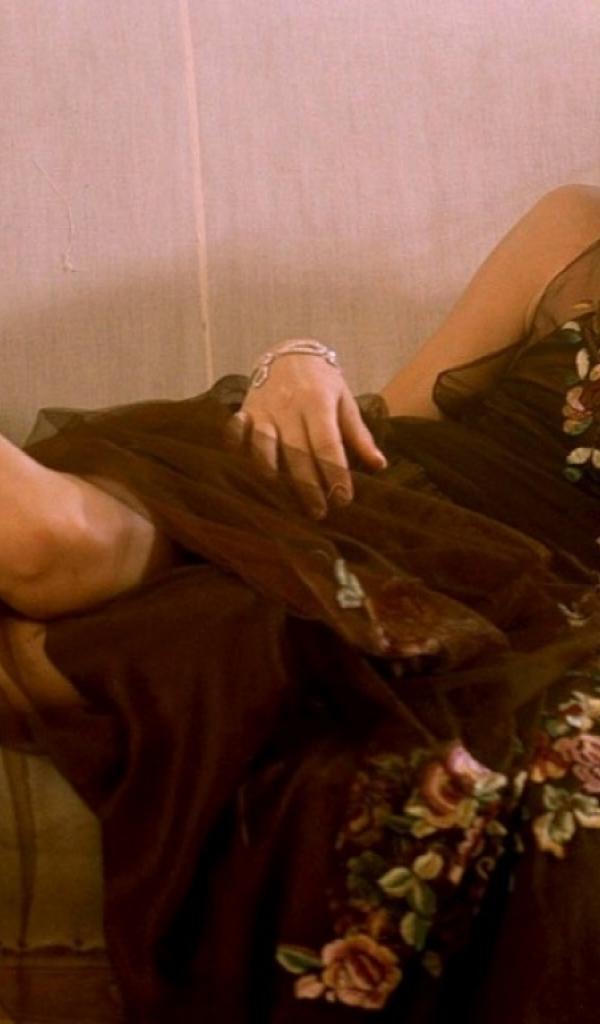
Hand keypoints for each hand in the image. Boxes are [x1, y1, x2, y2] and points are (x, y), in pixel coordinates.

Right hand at [226, 339, 386, 517]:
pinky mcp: (245, 410)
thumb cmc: (322, 383)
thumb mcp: (345, 402)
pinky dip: (237, 446)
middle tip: (319, 512)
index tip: (343, 499)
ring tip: (281, 497)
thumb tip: (379, 465)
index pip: (327, 444)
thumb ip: (359, 435)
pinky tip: (242, 465)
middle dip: (308, 486)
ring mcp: (264, 409)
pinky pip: (236, 431)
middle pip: (297, 452)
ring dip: (271, 472)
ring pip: (264, 445)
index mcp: (318, 403)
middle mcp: (290, 406)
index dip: (335, 474)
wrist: (290, 353)